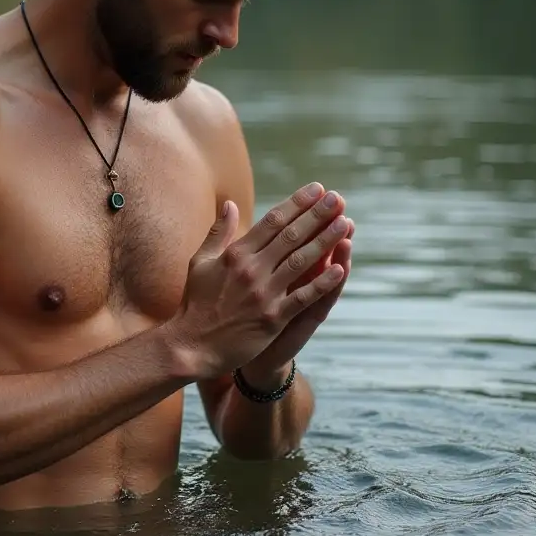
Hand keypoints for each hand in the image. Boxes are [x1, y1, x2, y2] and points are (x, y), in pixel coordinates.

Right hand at [170, 183, 349, 379]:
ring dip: (325, 241)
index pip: (272, 221)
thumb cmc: (195, 303)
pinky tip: (339, 269)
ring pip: (301, 261)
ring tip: (345, 224)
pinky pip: (302, 297)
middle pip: (291, 236)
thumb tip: (229, 203)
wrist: (191, 346)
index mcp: (235, 254)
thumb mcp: (200, 262)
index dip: (296, 204)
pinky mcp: (272, 318)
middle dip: (317, 215)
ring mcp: (263, 294)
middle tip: (338, 198)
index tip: (316, 190)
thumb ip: (218, 232)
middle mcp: (252, 270)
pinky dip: (322, 283)